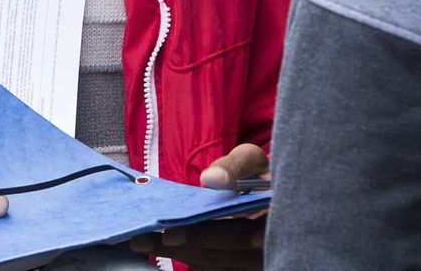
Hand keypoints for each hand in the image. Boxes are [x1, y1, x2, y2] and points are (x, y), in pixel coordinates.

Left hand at [125, 144, 267, 269]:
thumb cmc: (264, 174)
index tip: (170, 234)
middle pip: (221, 257)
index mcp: (275, 221)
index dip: (205, 236)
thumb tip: (209, 179)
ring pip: (215, 266)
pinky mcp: (242, 268)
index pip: (241, 236)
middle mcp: (269, 249)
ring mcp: (256, 264)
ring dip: (178, 255)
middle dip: (177, 248)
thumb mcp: (255, 160)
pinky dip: (190, 258)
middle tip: (140, 240)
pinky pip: (215, 268)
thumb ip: (235, 165)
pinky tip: (162, 248)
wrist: (280, 197)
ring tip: (142, 243)